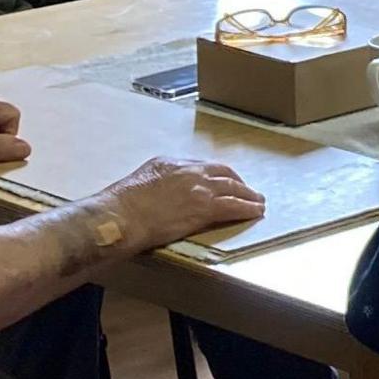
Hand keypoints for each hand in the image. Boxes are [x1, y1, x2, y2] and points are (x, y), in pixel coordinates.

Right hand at [99, 158, 265, 253]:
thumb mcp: (140, 180)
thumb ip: (158, 181)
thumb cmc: (121, 204)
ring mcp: (199, 188)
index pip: (202, 166)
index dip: (217, 175)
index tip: (224, 181)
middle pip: (223, 173)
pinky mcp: (205, 207)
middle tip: (246, 190)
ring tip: (258, 201)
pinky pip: (234, 206)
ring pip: (233, 188)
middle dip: (237, 181)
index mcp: (171, 162)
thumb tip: (162, 190)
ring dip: (248, 195)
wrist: (121, 215)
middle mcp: (189, 171)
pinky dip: (247, 209)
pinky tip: (255, 212)